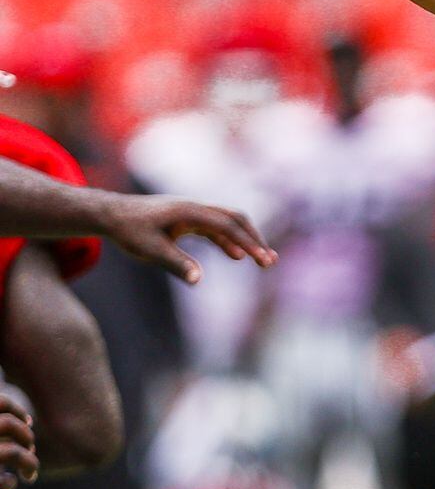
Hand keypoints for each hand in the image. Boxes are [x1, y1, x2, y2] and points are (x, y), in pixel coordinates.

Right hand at [0, 394, 37, 488]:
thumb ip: (1, 427)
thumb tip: (28, 422)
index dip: (16, 409)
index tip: (29, 422)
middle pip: (6, 425)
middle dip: (25, 437)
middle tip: (31, 449)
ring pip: (11, 452)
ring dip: (28, 462)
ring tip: (30, 474)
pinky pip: (1, 480)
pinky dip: (10, 482)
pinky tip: (11, 485)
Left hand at [100, 194, 276, 284]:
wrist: (111, 214)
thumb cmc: (129, 231)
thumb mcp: (149, 250)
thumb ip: (175, 263)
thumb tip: (198, 280)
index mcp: (190, 211)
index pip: (228, 226)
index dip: (248, 243)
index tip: (263, 261)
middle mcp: (197, 208)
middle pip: (236, 220)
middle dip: (255, 240)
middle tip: (270, 262)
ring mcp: (195, 212)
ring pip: (230, 223)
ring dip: (246, 240)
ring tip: (263, 260)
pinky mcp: (190, 219)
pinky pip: (217, 228)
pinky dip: (230, 241)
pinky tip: (236, 256)